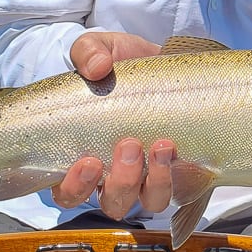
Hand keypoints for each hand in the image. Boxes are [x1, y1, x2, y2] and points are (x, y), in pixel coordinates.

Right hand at [52, 31, 171, 216]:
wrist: (162, 59)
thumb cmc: (120, 63)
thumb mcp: (98, 49)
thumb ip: (88, 53)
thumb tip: (96, 67)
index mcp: (82, 156)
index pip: (67, 191)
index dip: (74, 187)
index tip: (87, 161)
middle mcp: (114, 175)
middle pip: (112, 203)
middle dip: (121, 181)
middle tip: (129, 145)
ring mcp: (149, 175)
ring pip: (149, 201)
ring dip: (156, 181)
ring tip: (162, 145)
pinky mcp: (180, 168)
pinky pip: (183, 189)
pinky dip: (182, 176)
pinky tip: (180, 149)